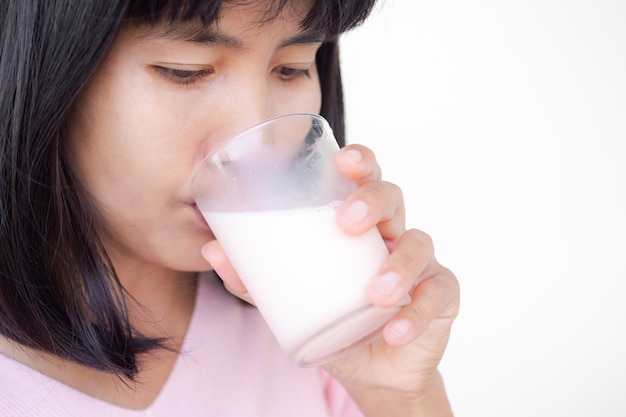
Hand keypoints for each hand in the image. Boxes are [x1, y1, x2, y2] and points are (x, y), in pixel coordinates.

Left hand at [202, 144, 459, 411]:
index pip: (364, 178)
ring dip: (399, 267)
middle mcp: (392, 234)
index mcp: (359, 224)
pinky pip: (438, 293)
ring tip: (375, 294)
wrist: (371, 369)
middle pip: (393, 196)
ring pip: (420, 245)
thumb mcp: (290, 298)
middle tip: (347, 223)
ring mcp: (421, 263)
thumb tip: (211, 249)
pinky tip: (395, 331)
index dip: (360, 161)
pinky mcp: (441, 296)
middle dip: (373, 200)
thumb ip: (253, 277)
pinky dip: (417, 313)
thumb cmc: (332, 318)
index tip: (341, 159)